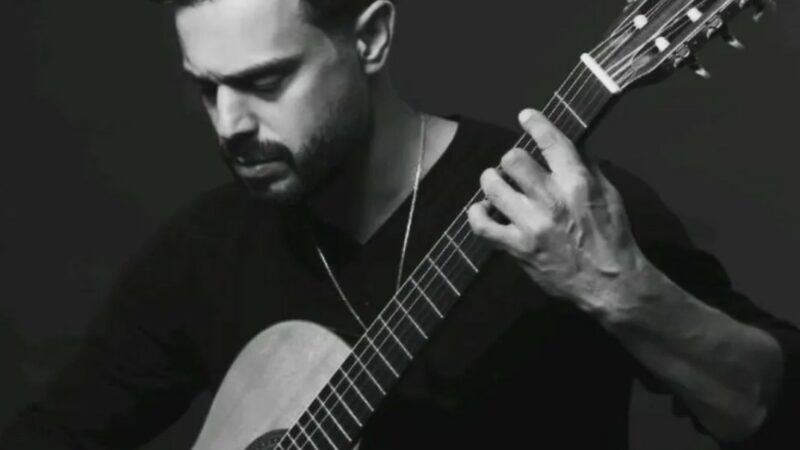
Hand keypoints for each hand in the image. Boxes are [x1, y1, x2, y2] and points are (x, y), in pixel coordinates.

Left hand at [468, 109, 646, 314]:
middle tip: (514, 167)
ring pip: (493, 187)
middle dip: (511, 159)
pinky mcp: (517, 248)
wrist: (609, 283)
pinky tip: (482, 209)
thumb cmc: (612, 237)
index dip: (535, 123)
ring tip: (495, 182)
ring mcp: (531, 225)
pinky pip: (482, 226)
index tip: (526, 116)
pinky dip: (476, 213)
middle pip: (513, 160)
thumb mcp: (610, 195)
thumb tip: (569, 146)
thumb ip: (587, 168)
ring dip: (491, 180)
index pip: (550, 141)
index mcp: (577, 183)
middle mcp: (551, 200)